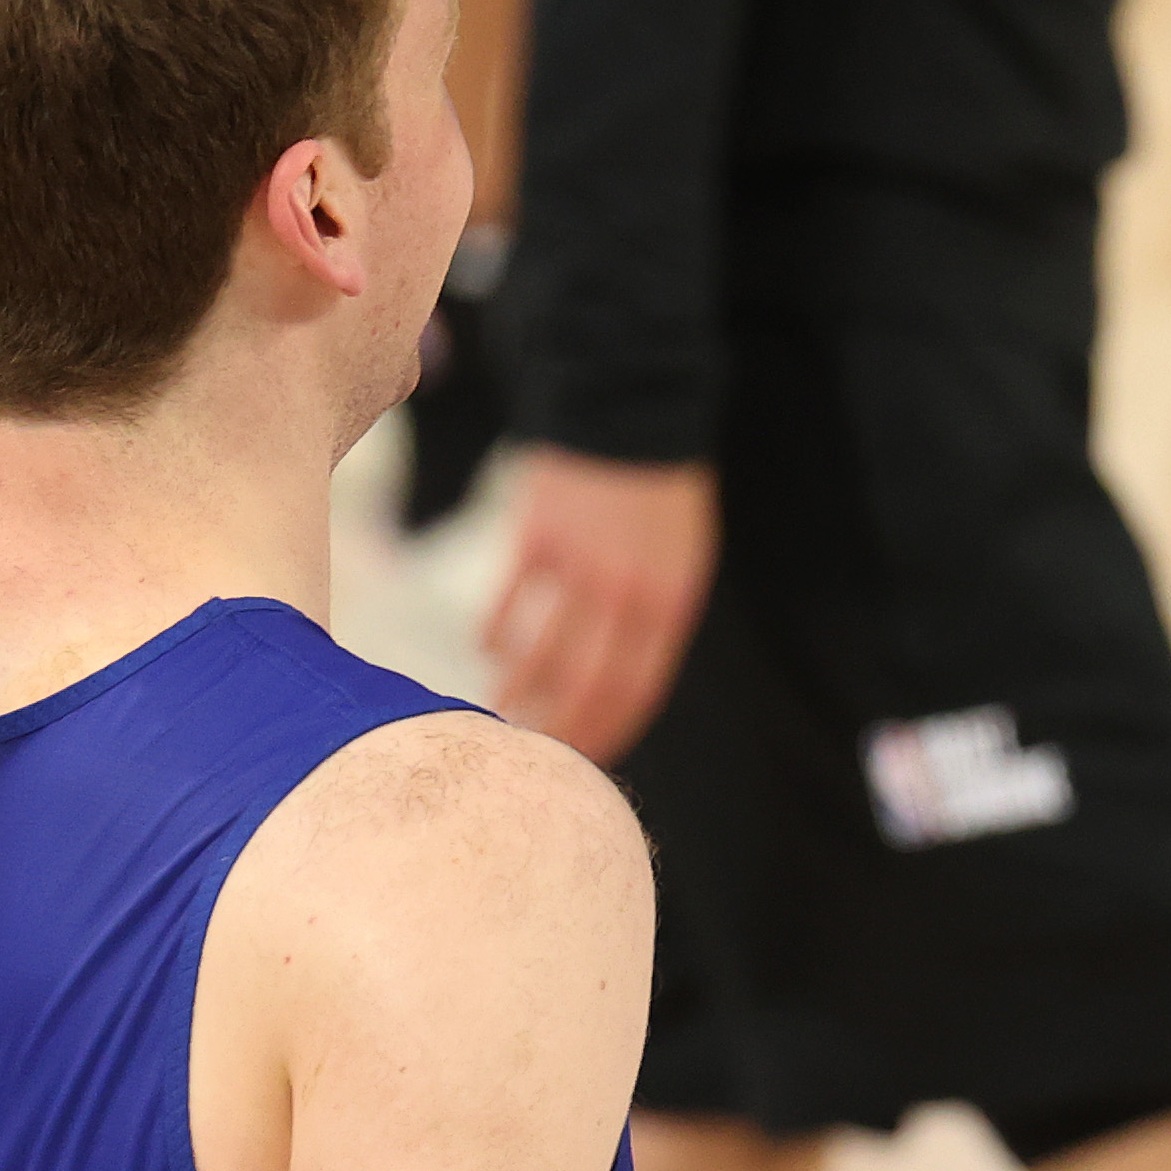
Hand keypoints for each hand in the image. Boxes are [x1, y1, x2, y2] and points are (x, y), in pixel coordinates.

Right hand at [485, 449, 717, 764]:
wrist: (630, 409)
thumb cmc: (659, 494)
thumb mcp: (681, 561)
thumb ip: (654, 619)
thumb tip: (617, 685)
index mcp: (670, 602)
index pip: (637, 692)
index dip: (608, 732)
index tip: (585, 761)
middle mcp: (626, 592)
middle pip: (586, 685)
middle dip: (558, 729)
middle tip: (532, 753)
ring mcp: (578, 565)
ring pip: (538, 654)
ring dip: (516, 692)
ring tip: (501, 712)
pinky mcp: (535, 537)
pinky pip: (507, 605)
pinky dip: (494, 636)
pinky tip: (489, 651)